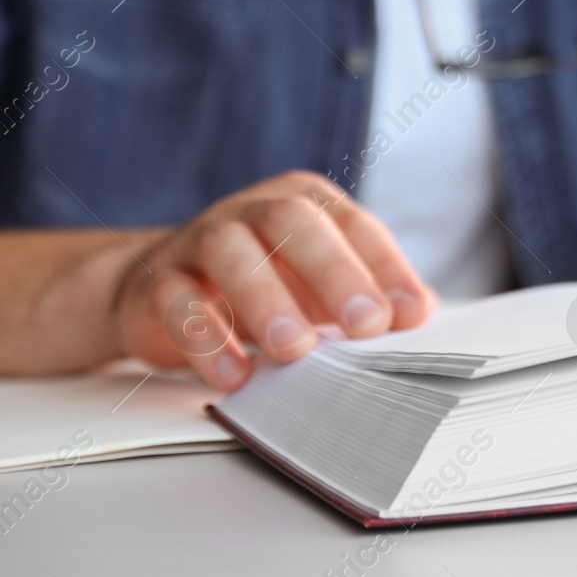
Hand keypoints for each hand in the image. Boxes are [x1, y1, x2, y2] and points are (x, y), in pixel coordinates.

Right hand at [113, 171, 436, 389]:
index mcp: (304, 202)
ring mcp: (198, 241)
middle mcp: (252, 211)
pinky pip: (175, 301)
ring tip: (296, 350)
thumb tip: (422, 311)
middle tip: (366, 324)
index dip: (386, 266)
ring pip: (230, 252)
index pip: (353, 225)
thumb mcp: (319, 285)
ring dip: (267, 300)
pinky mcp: (155, 283)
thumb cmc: (263, 283)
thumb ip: (369, 293)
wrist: (160, 288)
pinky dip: (206, 339)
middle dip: (335, 271)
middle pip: (292, 221)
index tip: (411, 314)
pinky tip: (236, 374)